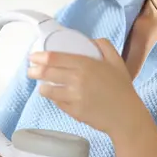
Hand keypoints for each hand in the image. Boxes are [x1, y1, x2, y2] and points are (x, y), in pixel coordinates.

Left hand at [27, 38, 142, 135]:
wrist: (126, 116)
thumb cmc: (121, 88)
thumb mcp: (116, 61)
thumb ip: (104, 46)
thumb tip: (91, 40)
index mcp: (86, 65)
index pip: (55, 58)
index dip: (40, 57)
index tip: (33, 56)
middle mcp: (77, 80)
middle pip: (47, 73)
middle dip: (34, 71)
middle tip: (30, 70)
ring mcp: (74, 97)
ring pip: (48, 90)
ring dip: (42, 87)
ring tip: (42, 85)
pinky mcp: (73, 111)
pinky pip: (57, 103)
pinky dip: (54, 99)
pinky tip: (56, 96)